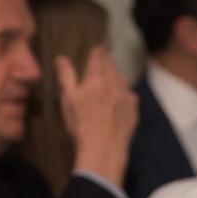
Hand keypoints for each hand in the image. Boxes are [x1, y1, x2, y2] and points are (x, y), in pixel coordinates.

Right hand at [57, 46, 137, 184]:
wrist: (104, 150)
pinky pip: (130, 95)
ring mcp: (128, 97)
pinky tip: (119, 98)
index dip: (97, 51)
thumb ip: (66, 76)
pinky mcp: (135, 110)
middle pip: (112, 66)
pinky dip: (124, 92)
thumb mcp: (68, 99)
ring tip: (110, 78)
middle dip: (107, 61)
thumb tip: (61, 57)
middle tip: (104, 60)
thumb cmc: (81, 124)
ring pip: (122, 79)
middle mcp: (115, 83)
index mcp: (97, 78)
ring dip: (116, 76)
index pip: (99, 56)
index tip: (98, 47)